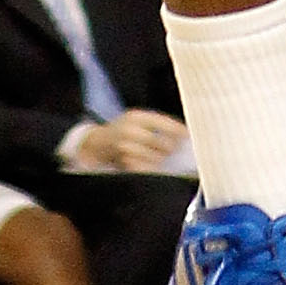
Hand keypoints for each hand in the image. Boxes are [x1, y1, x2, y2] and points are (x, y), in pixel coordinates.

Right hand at [62, 108, 189, 173]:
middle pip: (162, 143)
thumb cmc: (122, 130)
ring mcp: (127, 148)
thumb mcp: (135, 119)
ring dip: (161, 158)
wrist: (97, 143)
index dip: (177, 130)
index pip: (163, 122)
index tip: (188, 135)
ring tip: (159, 156)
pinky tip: (151, 164)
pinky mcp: (125, 162)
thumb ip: (154, 124)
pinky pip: (146, 167)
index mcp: (136, 117)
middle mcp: (131, 131)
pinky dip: (151, 167)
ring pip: (156, 157)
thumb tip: (180, 134)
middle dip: (170, 147)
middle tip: (173, 148)